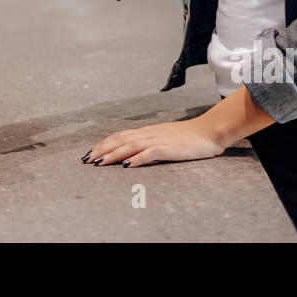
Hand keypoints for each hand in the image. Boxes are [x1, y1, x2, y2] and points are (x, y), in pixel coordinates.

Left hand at [82, 115, 226, 168]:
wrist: (210, 131)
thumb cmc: (189, 137)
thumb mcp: (165, 138)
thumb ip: (150, 143)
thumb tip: (133, 153)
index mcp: (147, 132)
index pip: (120, 136)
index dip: (103, 144)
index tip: (90, 153)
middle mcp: (149, 134)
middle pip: (120, 140)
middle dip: (101, 150)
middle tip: (86, 160)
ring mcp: (159, 140)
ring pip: (130, 146)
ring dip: (113, 154)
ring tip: (99, 163)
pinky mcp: (169, 148)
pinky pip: (150, 153)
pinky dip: (137, 159)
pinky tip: (127, 165)